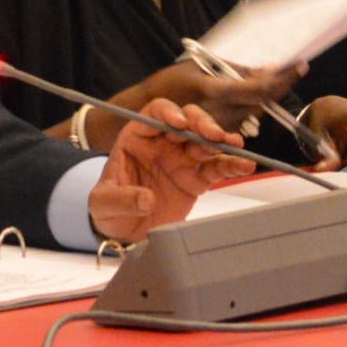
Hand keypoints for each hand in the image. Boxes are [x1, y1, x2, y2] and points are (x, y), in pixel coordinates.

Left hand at [87, 97, 259, 243]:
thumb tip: (146, 199)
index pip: (154, 114)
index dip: (168, 113)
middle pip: (186, 121)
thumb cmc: (108, 210)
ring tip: (234, 145)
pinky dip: (231, 165)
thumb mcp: (102, 205)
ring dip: (221, 141)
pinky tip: (245, 164)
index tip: (179, 124)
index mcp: (136, 138)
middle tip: (213, 135)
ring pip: (205, 141)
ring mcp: (181, 159)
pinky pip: (216, 168)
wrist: (123, 233)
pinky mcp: (196, 179)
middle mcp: (162, 143)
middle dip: (201, 124)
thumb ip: (121, 199)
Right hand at [109, 60, 299, 139]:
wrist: (144, 117)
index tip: (300, 65)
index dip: (283, 78)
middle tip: (292, 68)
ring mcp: (221, 126)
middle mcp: (222, 113)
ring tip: (266, 78)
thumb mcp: (199, 67)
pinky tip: (245, 95)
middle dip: (276, 86)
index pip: (260, 88)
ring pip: (255, 110)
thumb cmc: (170, 84)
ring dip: (263, 95)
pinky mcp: (219, 136)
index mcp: (216, 92)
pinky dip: (249, 106)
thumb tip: (268, 69)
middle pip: (262, 101)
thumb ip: (235, 70)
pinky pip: (243, 119)